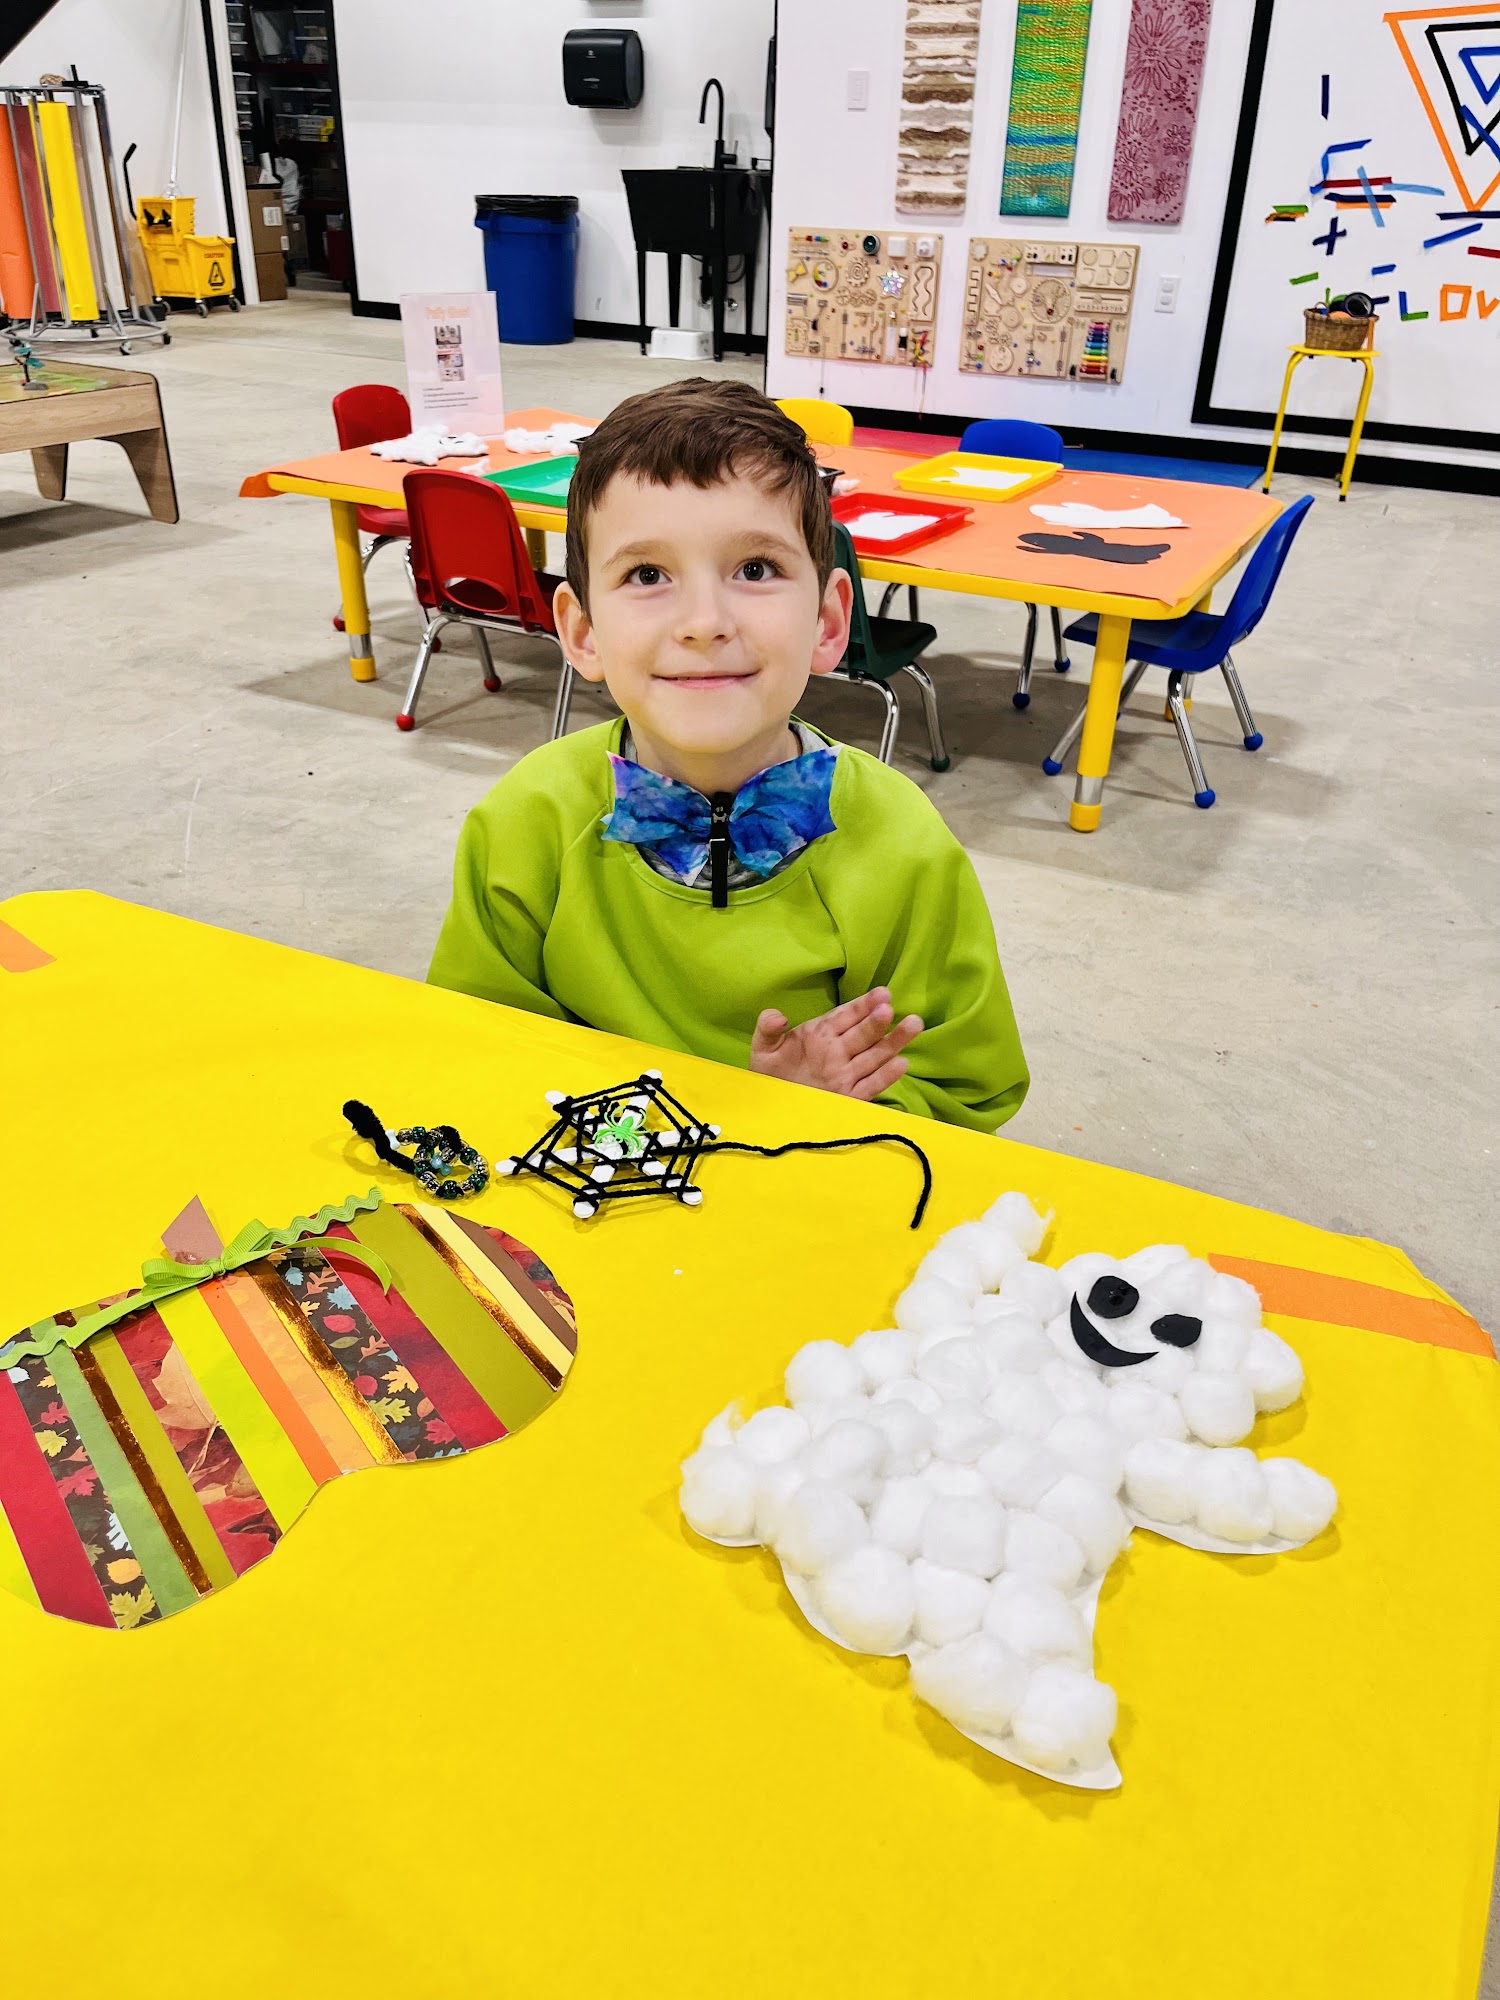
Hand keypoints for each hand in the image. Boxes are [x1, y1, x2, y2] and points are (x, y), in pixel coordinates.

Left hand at [749, 988, 922, 1101]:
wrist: (768, 1106)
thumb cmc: (769, 1074)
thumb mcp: (763, 1048)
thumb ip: (768, 1028)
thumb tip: (780, 1017)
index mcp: (821, 1034)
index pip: (847, 1015)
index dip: (864, 1004)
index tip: (882, 994)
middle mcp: (838, 1051)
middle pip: (864, 1033)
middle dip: (878, 1020)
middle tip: (890, 1009)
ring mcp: (845, 1074)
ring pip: (875, 1055)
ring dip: (894, 1041)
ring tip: (913, 1024)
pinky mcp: (849, 1097)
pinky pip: (870, 1085)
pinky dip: (886, 1076)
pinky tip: (902, 1064)